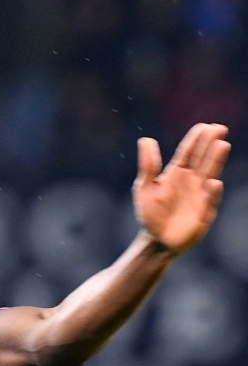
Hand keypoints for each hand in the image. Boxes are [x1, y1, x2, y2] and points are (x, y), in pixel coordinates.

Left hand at [133, 123, 230, 254]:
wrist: (157, 240)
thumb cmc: (150, 214)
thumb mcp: (144, 188)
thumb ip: (147, 165)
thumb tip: (145, 139)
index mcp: (176, 173)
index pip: (188, 152)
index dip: (195, 139)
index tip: (203, 126)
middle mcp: (191, 180)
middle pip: (202, 158)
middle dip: (210, 143)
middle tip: (218, 128)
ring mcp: (200, 194)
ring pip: (210, 173)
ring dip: (216, 160)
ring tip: (222, 145)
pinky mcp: (205, 211)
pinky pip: (209, 200)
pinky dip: (212, 192)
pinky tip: (214, 182)